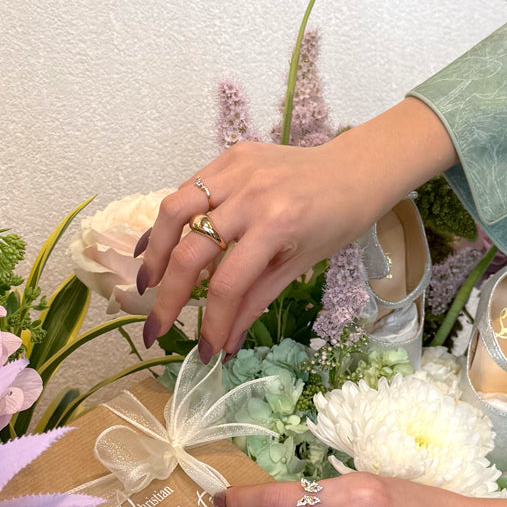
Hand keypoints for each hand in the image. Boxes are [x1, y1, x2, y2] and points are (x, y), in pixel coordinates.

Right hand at [135, 100, 454, 358]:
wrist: (355, 170)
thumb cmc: (336, 222)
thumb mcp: (300, 266)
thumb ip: (255, 301)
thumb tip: (224, 344)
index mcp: (279, 226)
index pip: (227, 284)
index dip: (211, 323)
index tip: (204, 351)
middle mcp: (252, 195)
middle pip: (191, 250)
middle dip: (169, 297)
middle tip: (156, 328)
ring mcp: (237, 169)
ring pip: (174, 209)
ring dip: (155, 251)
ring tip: (150, 282)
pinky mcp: (230, 155)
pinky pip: (188, 188)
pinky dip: (171, 220)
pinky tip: (162, 244)